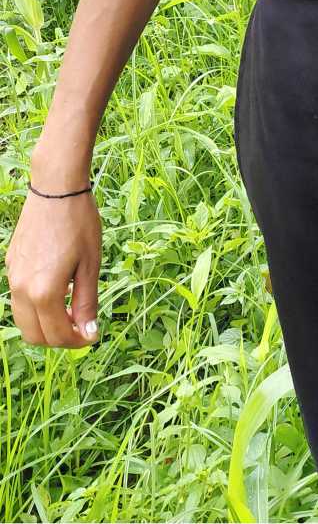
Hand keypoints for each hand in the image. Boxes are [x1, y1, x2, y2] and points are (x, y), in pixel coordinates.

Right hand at [5, 188, 101, 346]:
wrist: (56, 190)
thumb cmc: (80, 223)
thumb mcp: (91, 264)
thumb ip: (87, 302)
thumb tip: (89, 332)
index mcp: (43, 291)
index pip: (56, 335)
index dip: (76, 341)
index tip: (93, 334)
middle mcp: (21, 289)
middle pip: (34, 335)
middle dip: (58, 339)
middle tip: (82, 327)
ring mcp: (12, 277)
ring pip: (23, 319)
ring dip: (45, 324)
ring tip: (72, 310)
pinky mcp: (11, 266)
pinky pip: (19, 299)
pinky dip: (36, 306)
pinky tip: (59, 289)